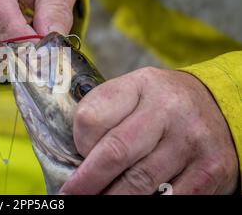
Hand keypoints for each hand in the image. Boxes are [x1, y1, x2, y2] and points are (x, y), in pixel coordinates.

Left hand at [61, 67, 238, 193]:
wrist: (217, 108)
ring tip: (96, 201)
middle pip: (115, 152)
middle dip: (88, 181)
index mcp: (139, 84)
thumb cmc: (160, 106)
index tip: (77, 156)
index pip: (92, 117)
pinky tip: (130, 202)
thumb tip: (77, 162)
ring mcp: (191, 138)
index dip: (79, 143)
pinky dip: (144, 204)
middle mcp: (168, 107)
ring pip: (140, 182)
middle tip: (70, 195)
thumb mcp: (132, 95)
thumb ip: (106, 118)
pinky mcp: (211, 168)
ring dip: (113, 197)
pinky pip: (170, 198)